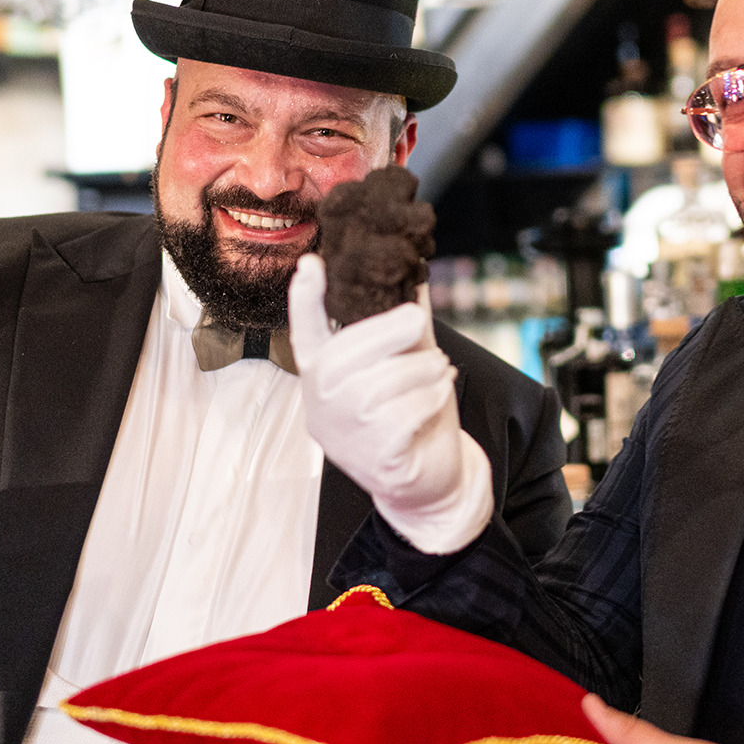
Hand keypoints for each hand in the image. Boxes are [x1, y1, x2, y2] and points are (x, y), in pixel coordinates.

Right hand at [288, 254, 492, 551]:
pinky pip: (400, 417)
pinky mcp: (373, 459)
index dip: (304, 301)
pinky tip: (439, 395)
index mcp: (325, 373)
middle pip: (341, 357)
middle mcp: (323, 404)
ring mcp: (343, 436)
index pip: (305, 334)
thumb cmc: (415, 415)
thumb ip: (406, 327)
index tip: (311, 265)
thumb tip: (414, 277)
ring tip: (439, 369)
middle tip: (419, 326)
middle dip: (388, 333)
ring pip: (376, 388)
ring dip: (419, 369)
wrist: (432, 478)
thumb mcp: (410, 363)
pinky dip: (429, 399)